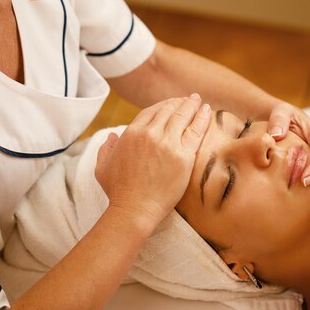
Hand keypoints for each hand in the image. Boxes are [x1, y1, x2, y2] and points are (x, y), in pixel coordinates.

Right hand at [95, 95, 210, 226]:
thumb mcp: (102, 167)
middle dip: (180, 102)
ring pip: (183, 116)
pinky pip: (196, 130)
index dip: (163, 105)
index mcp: (131, 133)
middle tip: (189, 100)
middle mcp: (149, 133)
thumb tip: (112, 136)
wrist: (134, 209)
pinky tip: (207, 110)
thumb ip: (105, 148)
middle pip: (168, 110)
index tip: (172, 104)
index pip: (151, 111)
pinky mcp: (183, 155)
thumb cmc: (118, 192)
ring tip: (199, 102)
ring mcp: (167, 142)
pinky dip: (202, 117)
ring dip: (192, 106)